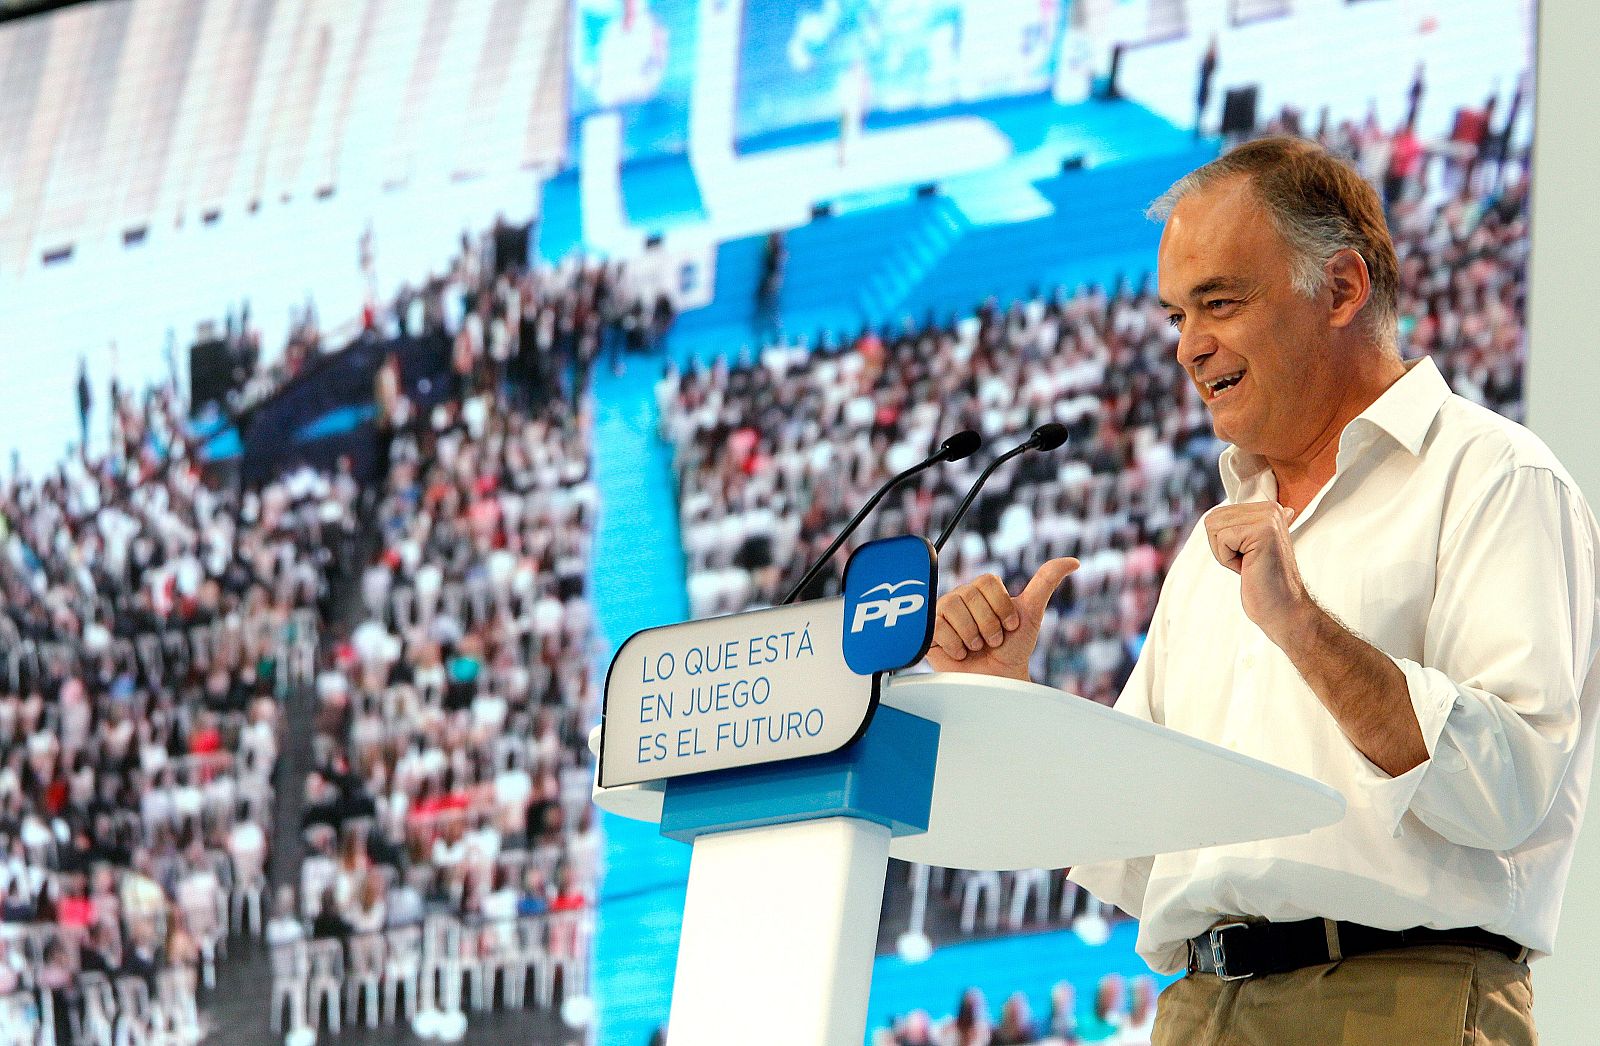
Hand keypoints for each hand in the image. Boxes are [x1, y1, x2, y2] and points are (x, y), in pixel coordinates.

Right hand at [927, 558, 1078, 680]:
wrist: (997, 681)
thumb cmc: (1013, 649)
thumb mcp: (1031, 613)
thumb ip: (1046, 582)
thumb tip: (1072, 561)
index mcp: (981, 589)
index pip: (988, 582)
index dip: (1002, 607)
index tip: (1009, 626)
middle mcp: (961, 597)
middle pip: (971, 595)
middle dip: (989, 625)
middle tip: (992, 640)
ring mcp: (943, 612)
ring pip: (954, 608)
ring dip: (972, 635)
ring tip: (976, 646)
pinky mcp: (929, 630)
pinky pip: (939, 626)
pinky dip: (956, 644)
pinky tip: (961, 652)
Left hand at [1203, 502, 1311, 639]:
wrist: (1284, 608)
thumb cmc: (1263, 582)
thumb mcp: (1246, 548)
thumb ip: (1238, 528)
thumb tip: (1216, 516)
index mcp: (1266, 509)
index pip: (1216, 515)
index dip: (1222, 543)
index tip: (1247, 556)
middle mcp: (1270, 509)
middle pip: (1212, 519)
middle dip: (1221, 547)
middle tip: (1248, 562)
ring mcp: (1269, 518)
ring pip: (1214, 528)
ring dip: (1224, 553)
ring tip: (1250, 564)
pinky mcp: (1264, 531)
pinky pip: (1222, 540)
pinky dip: (1228, 560)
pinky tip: (1250, 567)